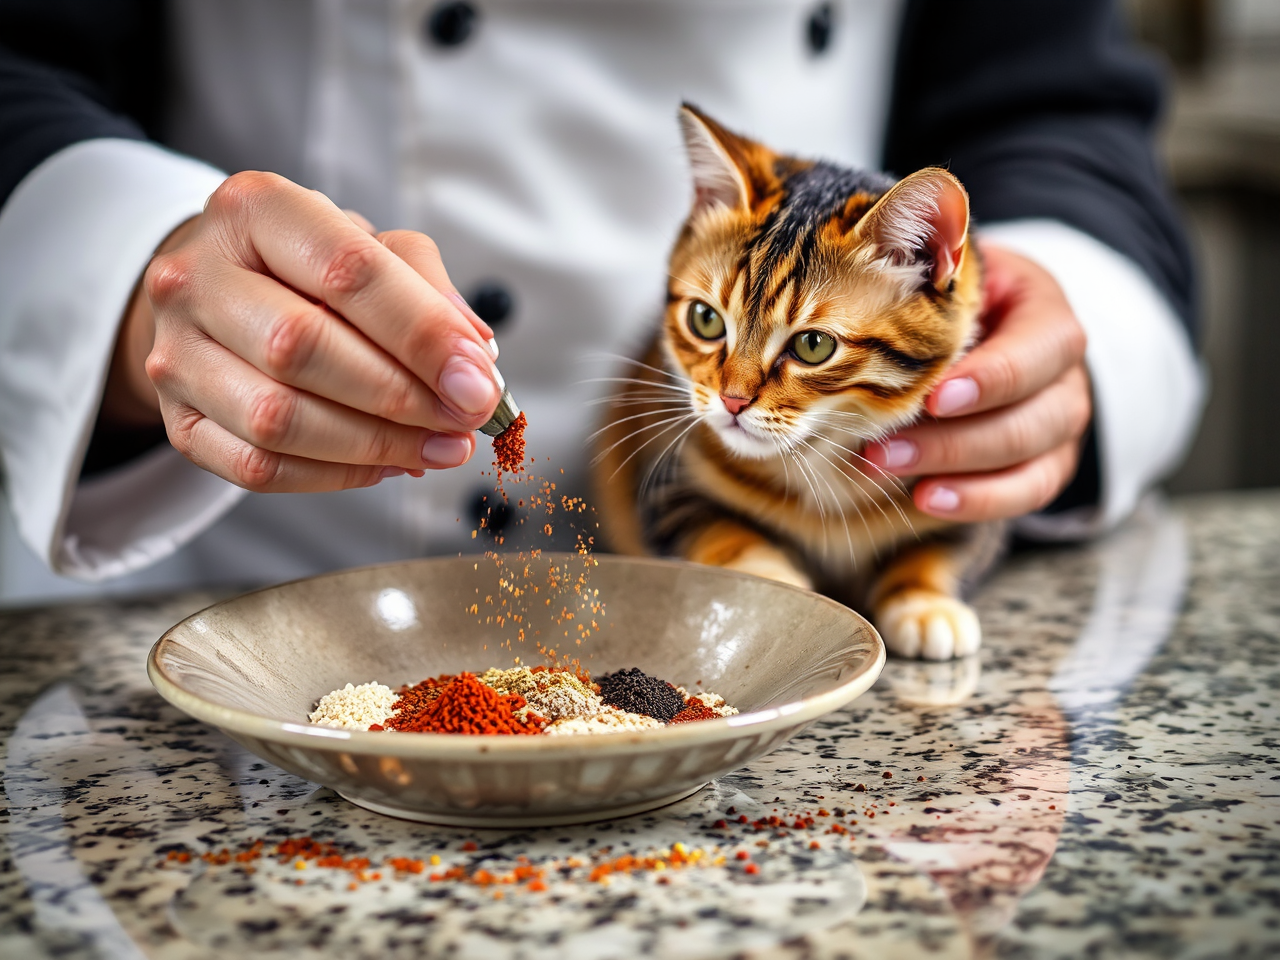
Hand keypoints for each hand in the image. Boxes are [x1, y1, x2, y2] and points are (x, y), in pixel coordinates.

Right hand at [102, 171, 501, 491]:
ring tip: (439, 448)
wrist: (214, 295)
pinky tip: (386, 464)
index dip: (422, 333)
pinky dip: (335, 475)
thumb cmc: (305, 269)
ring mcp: (175, 352)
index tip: (479, 380)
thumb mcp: (366, 244)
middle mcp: (197, 276)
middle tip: (467, 420)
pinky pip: (257, 467)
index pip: (345, 270)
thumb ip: (426, 286)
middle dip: (402, 396)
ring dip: (377, 445)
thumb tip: (474, 356)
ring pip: (276, 419)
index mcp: (254, 209)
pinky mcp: (175, 420)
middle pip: (301, 347)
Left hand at [863, 242, 1090, 521]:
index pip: (1039, 350)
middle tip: (881, 448)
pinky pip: (1027, 494)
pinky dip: (977, 502)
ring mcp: (1061, 424)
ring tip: (885, 470)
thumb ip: (926, 270)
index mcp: (1046, 314)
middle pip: (1031, 418)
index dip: (990, 378)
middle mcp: (1065, 375)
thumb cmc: (958, 296)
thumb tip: (869, 266)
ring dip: (956, 474)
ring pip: (1030, 462)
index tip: (932, 397)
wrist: (995, 324)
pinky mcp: (1047, 463)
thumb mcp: (953, 272)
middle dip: (954, 440)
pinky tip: (926, 500)